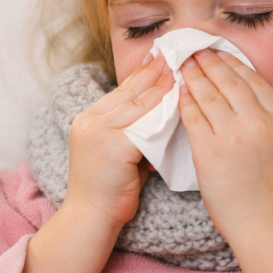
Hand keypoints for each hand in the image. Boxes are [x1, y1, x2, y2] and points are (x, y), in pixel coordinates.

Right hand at [64, 53, 174, 226]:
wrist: (90, 217)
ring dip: (161, 87)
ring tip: (183, 72)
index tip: (164, 59)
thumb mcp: (120, 152)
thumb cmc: (109, 190)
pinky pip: (142, 123)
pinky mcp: (110, 145)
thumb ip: (134, 132)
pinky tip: (178, 103)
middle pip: (129, 90)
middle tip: (177, 55)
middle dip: (154, 72)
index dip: (144, 73)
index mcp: (89, 119)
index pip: (121, 90)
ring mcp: (97, 131)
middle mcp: (90, 120)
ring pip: (137, 103)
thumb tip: (163, 115)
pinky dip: (161, 111)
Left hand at [178, 49, 272, 272]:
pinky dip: (183, 100)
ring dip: (193, 75)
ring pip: (208, 94)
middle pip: (229, 81)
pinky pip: (192, 116)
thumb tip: (255, 100)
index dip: (234, 63)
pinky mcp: (209, 150)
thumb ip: (272, 121)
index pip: (254, 80)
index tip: (221, 53)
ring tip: (183, 63)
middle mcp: (257, 121)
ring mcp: (232, 135)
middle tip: (195, 49)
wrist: (266, 224)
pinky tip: (177, 91)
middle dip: (209, 61)